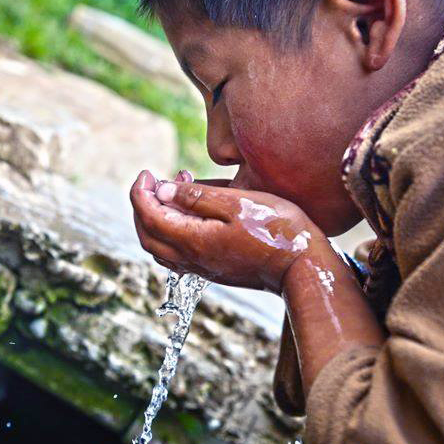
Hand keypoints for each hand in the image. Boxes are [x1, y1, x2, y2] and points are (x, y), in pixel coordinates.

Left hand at [130, 170, 325, 292]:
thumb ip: (197, 197)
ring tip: (169, 193)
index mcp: (193, 241)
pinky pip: (176, 255)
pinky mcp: (214, 270)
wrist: (303, 268)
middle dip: (141, 207)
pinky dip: (168, 233)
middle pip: (147, 235)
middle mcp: (192, 259)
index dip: (140, 193)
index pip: (149, 216)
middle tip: (150, 182)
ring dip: (154, 221)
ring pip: (159, 248)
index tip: (145, 173)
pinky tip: (185, 217)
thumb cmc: (277, 231)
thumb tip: (162, 191)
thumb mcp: (238, 203)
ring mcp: (202, 268)